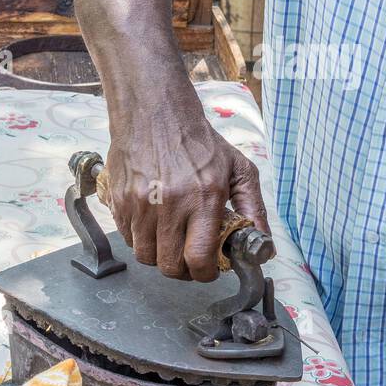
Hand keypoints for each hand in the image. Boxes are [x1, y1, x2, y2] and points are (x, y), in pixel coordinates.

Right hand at [98, 105, 270, 282]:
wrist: (155, 111)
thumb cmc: (199, 141)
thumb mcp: (239, 169)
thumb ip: (253, 209)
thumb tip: (264, 245)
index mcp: (204, 197)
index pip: (199, 259)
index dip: (205, 273)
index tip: (208, 269)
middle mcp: (171, 204)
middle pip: (169, 266)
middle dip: (182, 270)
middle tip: (189, 259)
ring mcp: (141, 203)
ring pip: (146, 256)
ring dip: (160, 255)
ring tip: (171, 239)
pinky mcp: (120, 200)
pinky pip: (127, 238)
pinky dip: (140, 238)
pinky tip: (153, 223)